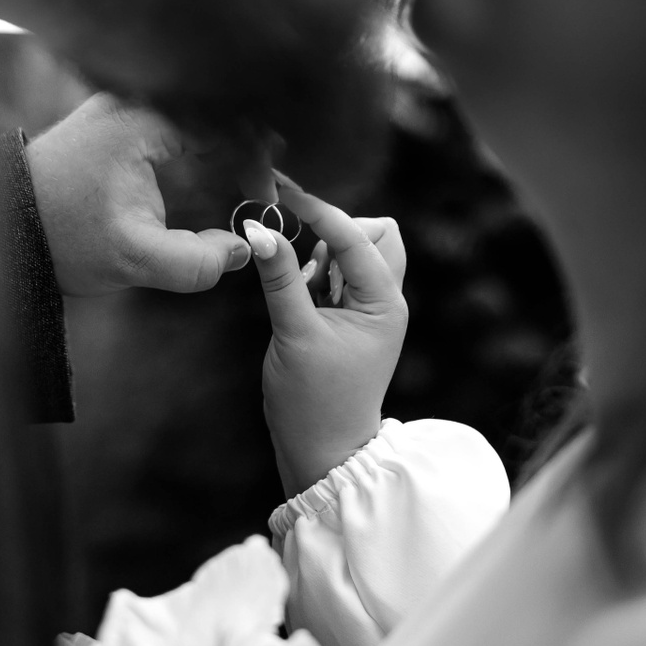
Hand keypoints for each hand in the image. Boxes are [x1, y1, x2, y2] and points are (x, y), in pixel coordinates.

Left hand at [26, 93, 252, 296]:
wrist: (3, 225)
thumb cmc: (61, 236)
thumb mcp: (133, 260)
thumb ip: (196, 263)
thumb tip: (242, 249)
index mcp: (141, 119)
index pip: (227, 119)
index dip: (257, 160)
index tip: (262, 201)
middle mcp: (134, 100)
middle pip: (217, 110)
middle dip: (248, 152)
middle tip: (261, 194)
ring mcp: (123, 106)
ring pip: (198, 115)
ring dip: (226, 149)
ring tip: (244, 190)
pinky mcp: (116, 121)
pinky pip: (175, 124)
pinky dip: (201, 149)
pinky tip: (212, 181)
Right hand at [244, 178, 408, 496]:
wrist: (323, 453)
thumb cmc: (314, 402)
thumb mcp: (293, 333)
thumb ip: (280, 278)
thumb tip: (260, 230)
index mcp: (384, 303)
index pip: (357, 236)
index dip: (320, 211)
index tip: (284, 192)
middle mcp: (385, 300)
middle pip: (376, 234)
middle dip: (337, 233)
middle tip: (305, 262)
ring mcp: (370, 310)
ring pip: (355, 253)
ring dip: (324, 256)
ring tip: (301, 292)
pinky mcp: (351, 319)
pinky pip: (339, 276)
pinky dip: (318, 274)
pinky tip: (300, 300)